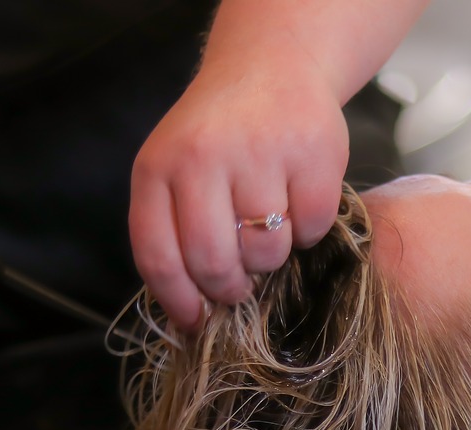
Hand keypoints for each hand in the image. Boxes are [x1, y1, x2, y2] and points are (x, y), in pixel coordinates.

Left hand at [129, 56, 349, 329]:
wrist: (271, 66)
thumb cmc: (220, 137)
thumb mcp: (175, 171)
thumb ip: (174, 231)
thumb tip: (191, 315)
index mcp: (157, 167)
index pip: (159, 256)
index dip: (178, 301)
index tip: (197, 321)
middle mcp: (202, 156)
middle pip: (214, 262)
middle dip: (231, 287)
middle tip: (242, 284)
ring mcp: (260, 152)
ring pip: (267, 250)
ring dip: (273, 256)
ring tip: (270, 227)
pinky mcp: (313, 153)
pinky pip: (313, 228)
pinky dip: (310, 230)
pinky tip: (300, 203)